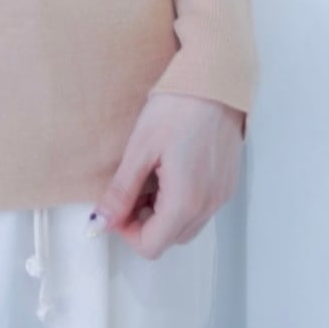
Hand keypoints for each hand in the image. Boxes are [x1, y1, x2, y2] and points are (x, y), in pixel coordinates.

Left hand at [89, 93, 244, 257]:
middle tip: (130, 190)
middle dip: (144, 224)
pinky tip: (169, 172)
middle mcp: (209, 205)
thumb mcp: (140, 149)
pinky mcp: (227, 184)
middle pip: (170, 239)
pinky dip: (180, 203)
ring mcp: (222, 195)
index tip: (115, 205)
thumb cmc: (177, 109)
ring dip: (162, 215)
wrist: (216, 81)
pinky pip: (201, 209)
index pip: (152, 246)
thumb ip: (121, 191)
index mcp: (186, 201)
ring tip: (149, 178)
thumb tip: (101, 221)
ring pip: (186, 226)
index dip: (127, 231)